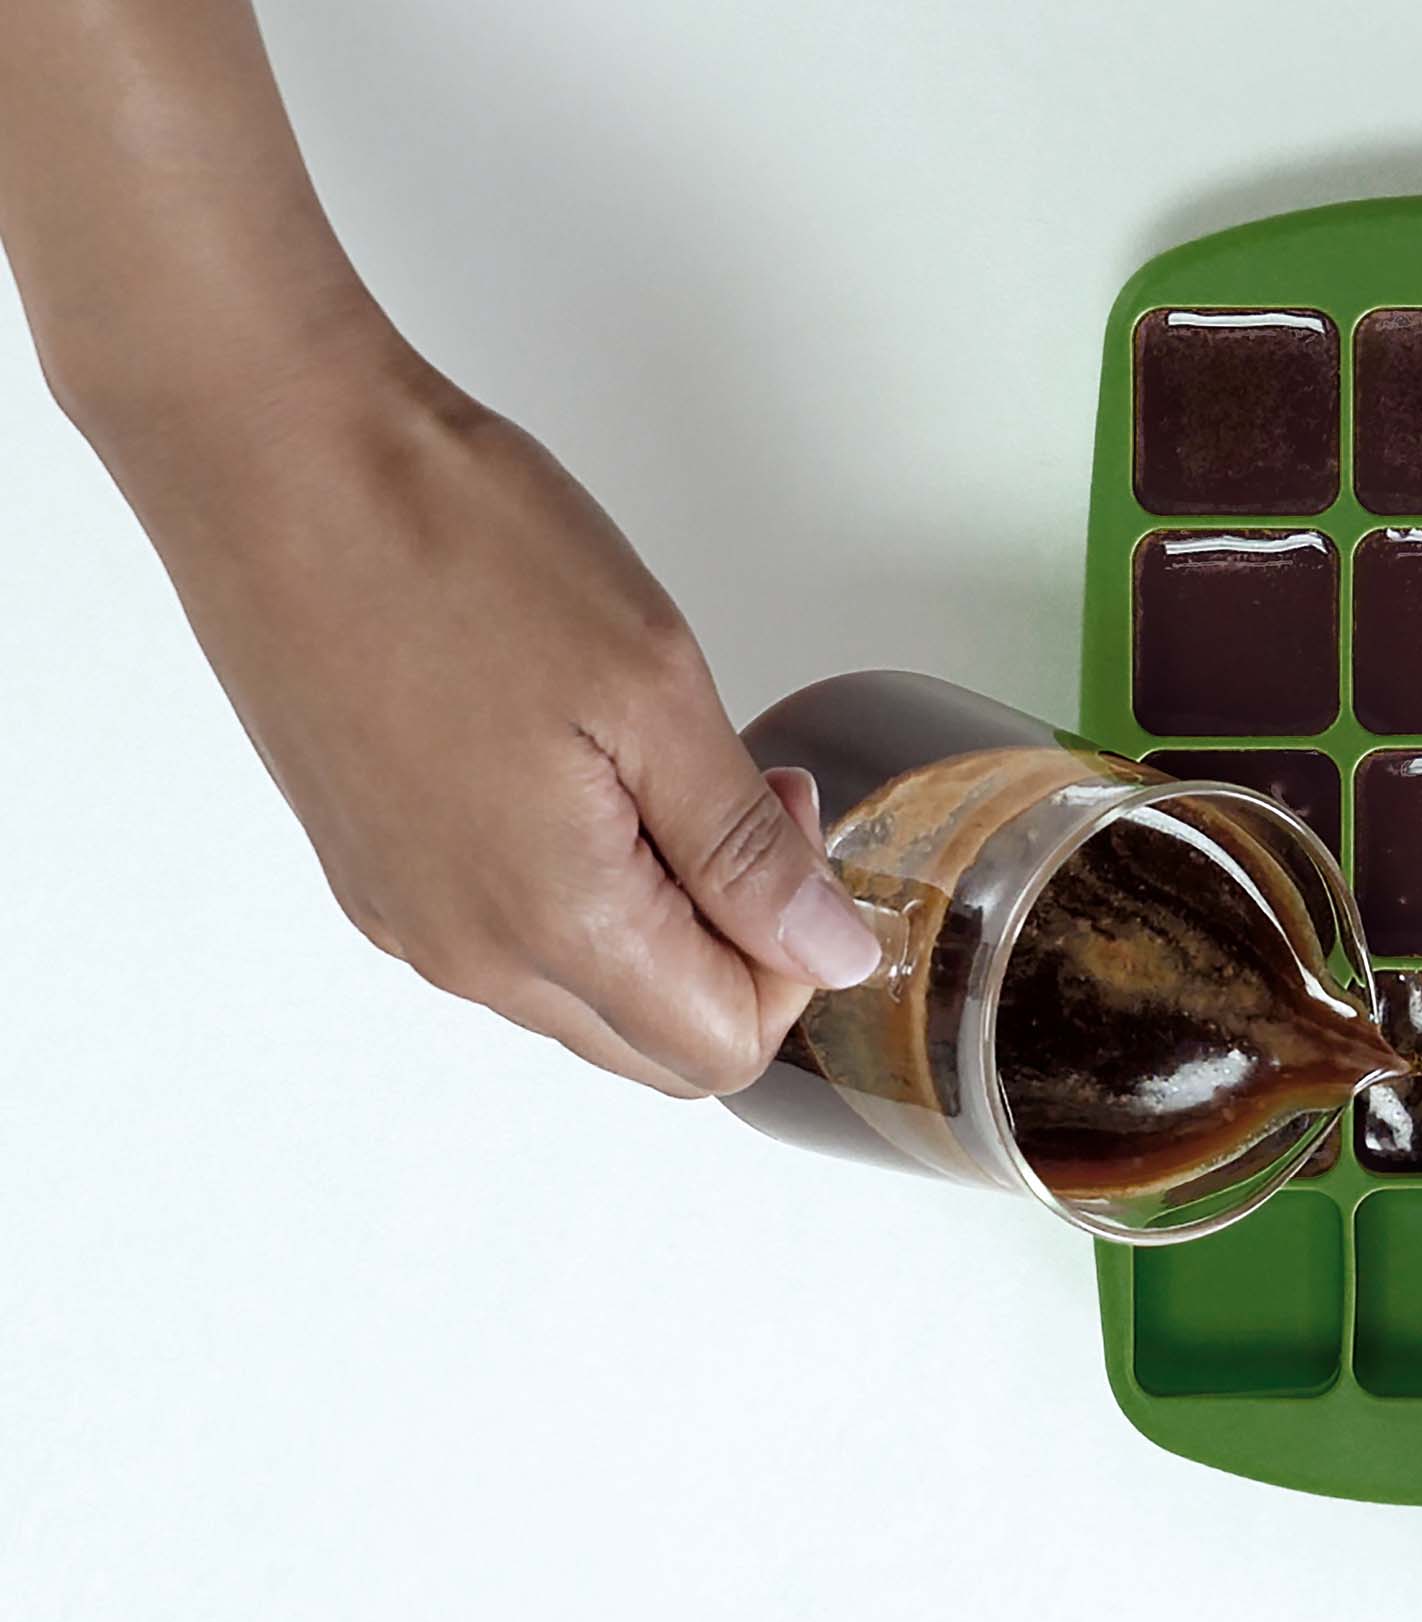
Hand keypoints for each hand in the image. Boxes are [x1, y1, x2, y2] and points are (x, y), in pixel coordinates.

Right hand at [95, 342, 880, 1095]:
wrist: (273, 460)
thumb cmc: (456, 548)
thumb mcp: (655, 693)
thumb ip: (747, 853)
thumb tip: (835, 956)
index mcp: (548, 923)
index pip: (723, 1048)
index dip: (793, 952)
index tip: (786, 815)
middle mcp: (464, 951)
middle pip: (654, 1042)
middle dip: (735, 945)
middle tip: (741, 793)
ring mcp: (404, 911)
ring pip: (582, 992)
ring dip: (656, 911)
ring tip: (653, 761)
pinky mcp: (370, 862)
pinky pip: (506, 932)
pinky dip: (576, 882)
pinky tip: (574, 760)